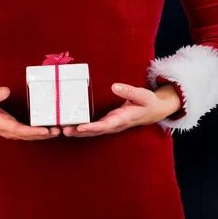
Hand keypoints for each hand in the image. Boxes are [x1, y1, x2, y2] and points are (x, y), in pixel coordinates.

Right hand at [0, 87, 61, 140]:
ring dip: (44, 135)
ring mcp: (11, 131)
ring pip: (30, 136)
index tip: (45, 130)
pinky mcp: (14, 129)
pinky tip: (49, 128)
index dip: (33, 131)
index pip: (19, 130)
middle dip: (43, 134)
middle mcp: (7, 130)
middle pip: (28, 136)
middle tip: (58, 130)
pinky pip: (28, 133)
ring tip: (58, 130)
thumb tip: (7, 91)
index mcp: (0, 124)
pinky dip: (40, 132)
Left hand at [62, 83, 181, 136]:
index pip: (106, 125)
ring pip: (93, 132)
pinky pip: (94, 128)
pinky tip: (71, 126)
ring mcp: (111, 126)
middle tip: (64, 130)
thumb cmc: (148, 103)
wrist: (154, 112)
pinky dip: (82, 129)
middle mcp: (115, 125)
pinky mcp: (108, 123)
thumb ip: (129, 91)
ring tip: (62, 130)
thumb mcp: (142, 95)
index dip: (93, 127)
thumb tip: (115, 86)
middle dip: (79, 132)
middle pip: (95, 131)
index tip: (80, 127)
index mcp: (124, 119)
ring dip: (78, 132)